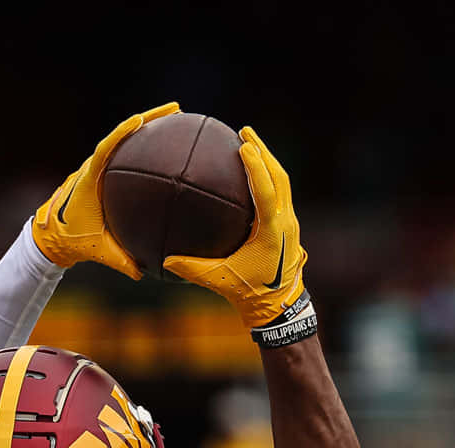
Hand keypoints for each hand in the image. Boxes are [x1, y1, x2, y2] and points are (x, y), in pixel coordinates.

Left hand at [32, 103, 180, 278]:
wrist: (51, 238)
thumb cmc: (72, 241)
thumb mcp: (98, 250)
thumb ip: (120, 260)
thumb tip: (142, 272)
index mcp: (89, 180)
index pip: (106, 149)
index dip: (123, 133)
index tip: (140, 120)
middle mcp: (92, 168)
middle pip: (121, 135)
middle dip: (148, 119)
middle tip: (174, 109)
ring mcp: (97, 168)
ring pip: (122, 141)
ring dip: (146, 127)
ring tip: (173, 118)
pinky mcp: (102, 173)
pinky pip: (123, 153)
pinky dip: (141, 145)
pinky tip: (163, 146)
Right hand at [163, 127, 307, 327]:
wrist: (280, 308)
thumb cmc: (249, 294)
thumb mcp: (219, 280)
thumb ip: (192, 269)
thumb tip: (164, 261)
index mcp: (272, 232)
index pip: (267, 192)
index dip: (257, 167)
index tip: (244, 146)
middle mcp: (285, 222)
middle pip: (280, 177)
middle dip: (263, 152)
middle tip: (245, 132)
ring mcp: (290, 223)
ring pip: (283, 183)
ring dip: (267, 162)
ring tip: (249, 144)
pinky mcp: (288, 227)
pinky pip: (280, 194)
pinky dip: (267, 178)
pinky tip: (251, 173)